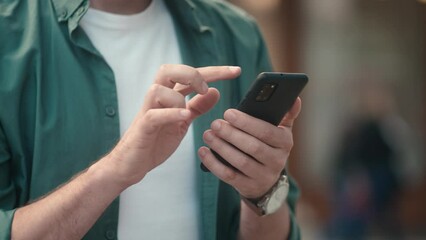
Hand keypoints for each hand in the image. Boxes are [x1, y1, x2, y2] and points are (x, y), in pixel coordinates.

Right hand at [107, 64, 240, 185]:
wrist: (133, 163)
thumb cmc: (156, 140)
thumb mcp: (183, 122)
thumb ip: (197, 106)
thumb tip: (215, 91)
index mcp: (169, 96)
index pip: (191, 75)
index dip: (214, 71)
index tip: (236, 71)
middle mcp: (157, 99)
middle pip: (168, 70)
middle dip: (191, 73)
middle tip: (206, 88)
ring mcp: (148, 112)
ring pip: (158, 89)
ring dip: (178, 97)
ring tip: (188, 113)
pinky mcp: (143, 128)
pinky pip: (154, 115)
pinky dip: (170, 114)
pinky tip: (185, 116)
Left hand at [198, 98, 301, 197]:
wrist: (266, 181)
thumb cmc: (269, 147)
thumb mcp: (281, 131)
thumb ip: (286, 114)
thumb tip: (295, 98)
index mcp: (285, 143)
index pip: (267, 132)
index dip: (246, 122)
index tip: (228, 113)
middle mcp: (277, 161)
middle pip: (253, 147)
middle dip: (232, 134)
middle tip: (215, 123)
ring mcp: (263, 176)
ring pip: (241, 161)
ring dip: (221, 147)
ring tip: (208, 134)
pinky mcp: (248, 187)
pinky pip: (229, 176)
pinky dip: (214, 164)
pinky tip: (203, 151)